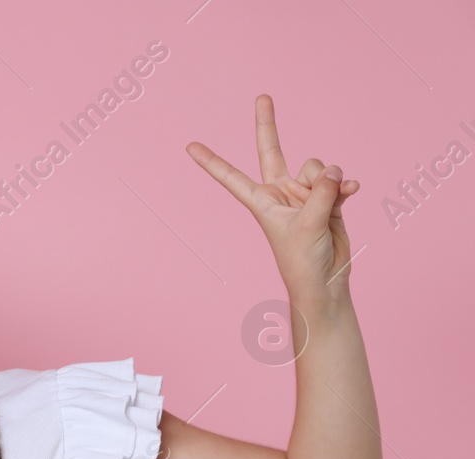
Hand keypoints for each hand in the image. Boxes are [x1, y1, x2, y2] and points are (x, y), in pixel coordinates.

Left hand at [187, 94, 360, 302]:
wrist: (325, 281)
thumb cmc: (303, 261)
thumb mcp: (307, 224)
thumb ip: (319, 192)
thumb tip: (333, 168)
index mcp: (261, 202)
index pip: (231, 177)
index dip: (212, 162)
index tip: (189, 146)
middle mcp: (280, 194)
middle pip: (272, 151)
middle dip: (268, 124)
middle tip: (262, 95)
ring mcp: (304, 194)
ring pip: (318, 166)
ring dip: (327, 181)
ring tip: (329, 204)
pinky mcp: (328, 199)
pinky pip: (338, 180)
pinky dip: (346, 186)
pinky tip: (352, 193)